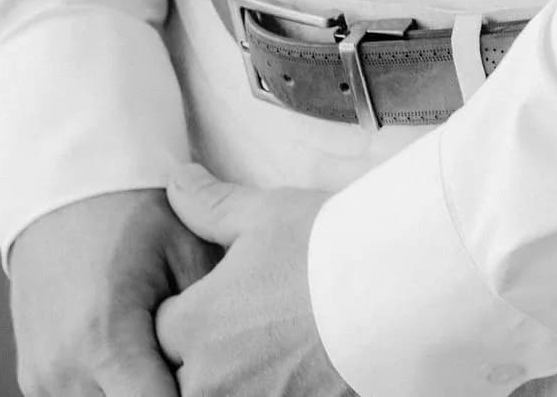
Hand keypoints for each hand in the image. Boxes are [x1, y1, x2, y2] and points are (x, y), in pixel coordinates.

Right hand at [9, 184, 215, 396]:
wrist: (65, 190)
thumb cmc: (135, 215)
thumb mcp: (187, 250)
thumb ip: (211, 318)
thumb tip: (236, 367)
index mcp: (105, 342)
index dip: (196, 395)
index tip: (219, 377)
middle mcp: (64, 372)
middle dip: (170, 394)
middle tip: (198, 367)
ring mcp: (42, 381)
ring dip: (138, 394)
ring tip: (168, 365)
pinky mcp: (34, 381)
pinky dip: (111, 392)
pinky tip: (140, 364)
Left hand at [154, 165, 348, 396]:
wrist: (395, 294)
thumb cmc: (327, 249)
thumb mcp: (265, 214)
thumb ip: (210, 205)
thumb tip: (176, 181)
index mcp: (196, 324)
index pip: (161, 330)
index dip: (186, 312)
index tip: (216, 299)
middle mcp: (209, 379)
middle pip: (181, 376)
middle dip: (201, 356)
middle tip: (246, 328)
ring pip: (214, 394)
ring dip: (232, 378)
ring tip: (271, 352)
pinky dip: (270, 391)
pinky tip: (295, 371)